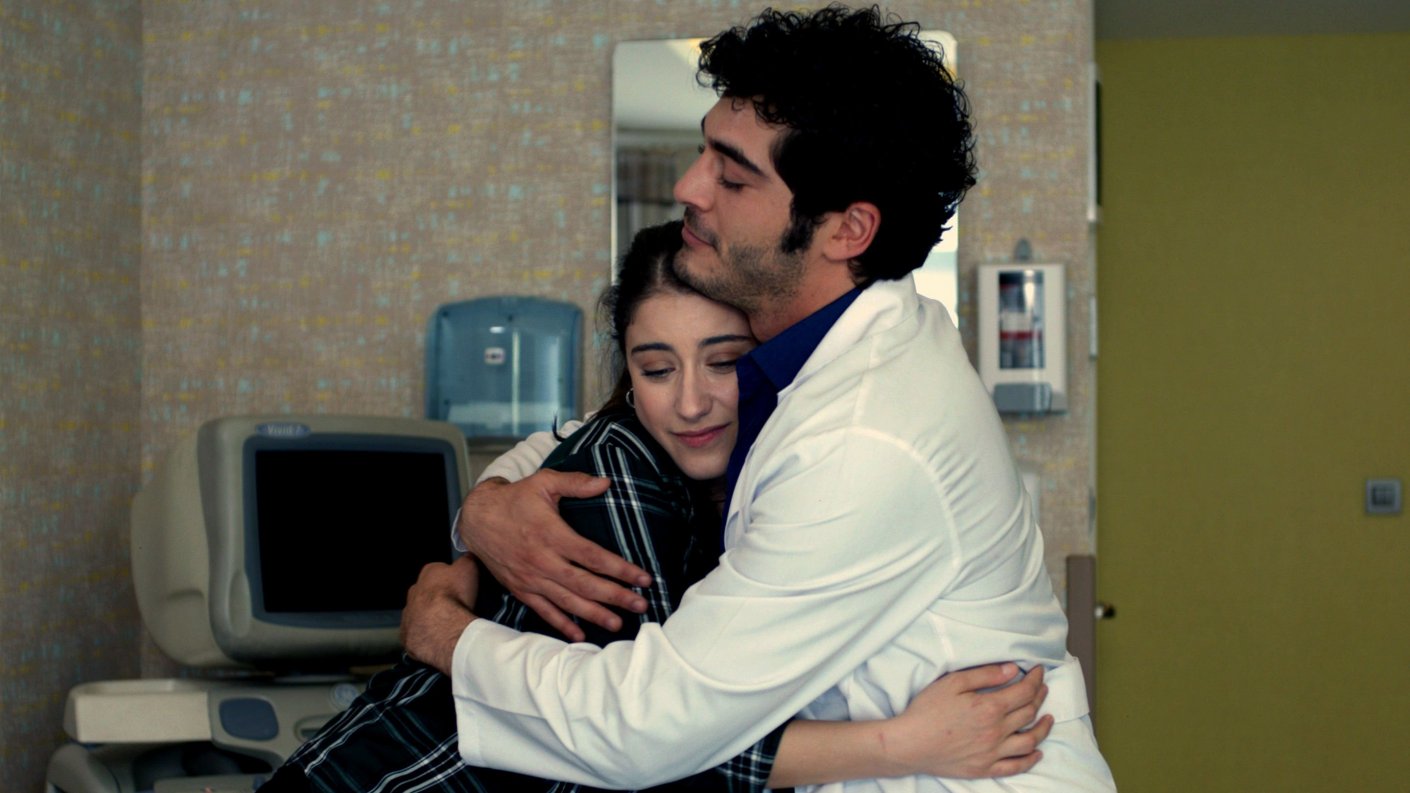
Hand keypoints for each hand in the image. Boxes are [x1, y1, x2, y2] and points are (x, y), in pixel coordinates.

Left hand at [400, 557, 479, 674]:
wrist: (442, 629)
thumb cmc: (453, 597)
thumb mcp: (468, 568)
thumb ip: (467, 559)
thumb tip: (468, 556)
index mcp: (429, 572)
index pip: (440, 570)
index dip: (453, 578)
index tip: (462, 587)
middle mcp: (414, 590)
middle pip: (429, 591)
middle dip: (441, 597)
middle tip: (458, 606)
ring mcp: (408, 613)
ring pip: (421, 612)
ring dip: (433, 616)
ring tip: (450, 625)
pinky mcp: (407, 633)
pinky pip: (417, 632)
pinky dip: (427, 634)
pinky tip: (440, 637)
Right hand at [457, 470, 651, 641]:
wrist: (476, 518)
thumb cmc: (514, 498)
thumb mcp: (543, 482)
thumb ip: (575, 482)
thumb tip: (606, 482)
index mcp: (551, 534)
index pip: (592, 556)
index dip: (620, 569)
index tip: (643, 577)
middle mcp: (541, 560)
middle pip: (584, 583)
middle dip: (615, 596)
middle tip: (640, 606)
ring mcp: (530, 578)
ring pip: (567, 601)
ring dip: (594, 614)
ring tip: (618, 623)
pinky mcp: (520, 588)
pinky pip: (543, 610)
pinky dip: (561, 624)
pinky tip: (580, 635)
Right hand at [881, 663, 1052, 778]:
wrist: (909, 744)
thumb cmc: (927, 711)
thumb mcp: (953, 683)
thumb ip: (985, 675)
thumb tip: (1012, 670)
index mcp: (989, 708)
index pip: (1024, 692)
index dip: (1035, 679)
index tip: (1039, 671)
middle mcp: (997, 732)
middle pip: (1029, 713)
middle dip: (1039, 697)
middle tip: (1042, 688)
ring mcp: (992, 753)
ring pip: (1029, 741)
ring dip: (1043, 728)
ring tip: (1048, 718)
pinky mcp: (985, 768)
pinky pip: (1016, 766)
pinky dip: (1030, 759)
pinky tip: (1036, 752)